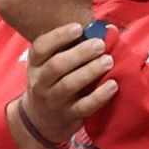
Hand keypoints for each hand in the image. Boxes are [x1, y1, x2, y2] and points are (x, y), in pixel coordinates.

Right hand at [5, 22, 117, 148]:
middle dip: (80, 53)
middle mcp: (40, 82)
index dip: (58, 36)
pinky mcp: (68, 116)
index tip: (78, 28)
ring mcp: (53, 101)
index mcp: (35, 64)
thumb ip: (71, 47)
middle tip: (100, 44)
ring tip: (108, 61)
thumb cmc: (51, 82)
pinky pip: (84, 106)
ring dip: (90, 71)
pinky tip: (113, 85)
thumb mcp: (49, 65)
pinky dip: (99, 96)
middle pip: (56, 65)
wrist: (39, 120)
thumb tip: (107, 29)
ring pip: (69, 85)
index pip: (40, 48)